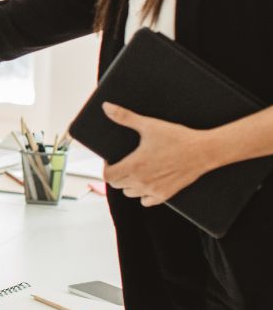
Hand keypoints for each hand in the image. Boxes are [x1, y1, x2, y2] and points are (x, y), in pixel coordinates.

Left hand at [102, 102, 216, 205]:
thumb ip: (124, 116)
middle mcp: (141, 181)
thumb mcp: (148, 125)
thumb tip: (106, 107)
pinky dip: (143, 195)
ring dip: (128, 184)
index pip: (107, 176)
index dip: (105, 168)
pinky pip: (146, 202)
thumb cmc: (176, 137)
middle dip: (116, 174)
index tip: (110, 160)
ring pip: (130, 193)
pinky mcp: (166, 195)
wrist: (204, 151)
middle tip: (123, 163)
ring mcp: (153, 190)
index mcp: (134, 166)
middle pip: (116, 184)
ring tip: (135, 170)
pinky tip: (147, 182)